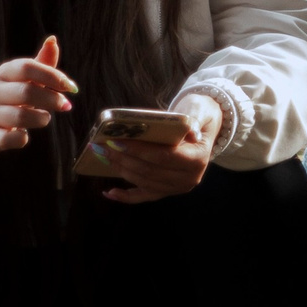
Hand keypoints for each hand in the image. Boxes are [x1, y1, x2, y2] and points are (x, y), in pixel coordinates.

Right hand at [0, 36, 75, 156]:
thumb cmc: (12, 95)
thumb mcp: (24, 78)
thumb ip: (42, 62)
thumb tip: (53, 40)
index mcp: (4, 73)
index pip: (26, 68)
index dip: (51, 75)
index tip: (69, 86)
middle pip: (26, 92)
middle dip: (51, 99)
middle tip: (65, 105)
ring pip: (20, 117)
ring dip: (41, 119)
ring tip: (45, 118)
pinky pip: (9, 139)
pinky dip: (22, 139)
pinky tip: (25, 135)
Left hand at [98, 93, 222, 204]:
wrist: (203, 128)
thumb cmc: (198, 115)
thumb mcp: (200, 109)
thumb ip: (194, 118)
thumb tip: (190, 130)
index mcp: (197, 159)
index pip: (165, 156)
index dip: (139, 151)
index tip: (117, 141)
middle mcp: (189, 178)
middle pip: (150, 171)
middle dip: (124, 158)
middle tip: (103, 146)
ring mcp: (177, 187)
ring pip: (144, 182)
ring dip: (121, 169)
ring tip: (103, 155)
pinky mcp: (166, 191)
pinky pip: (143, 196)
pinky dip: (125, 196)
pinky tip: (108, 192)